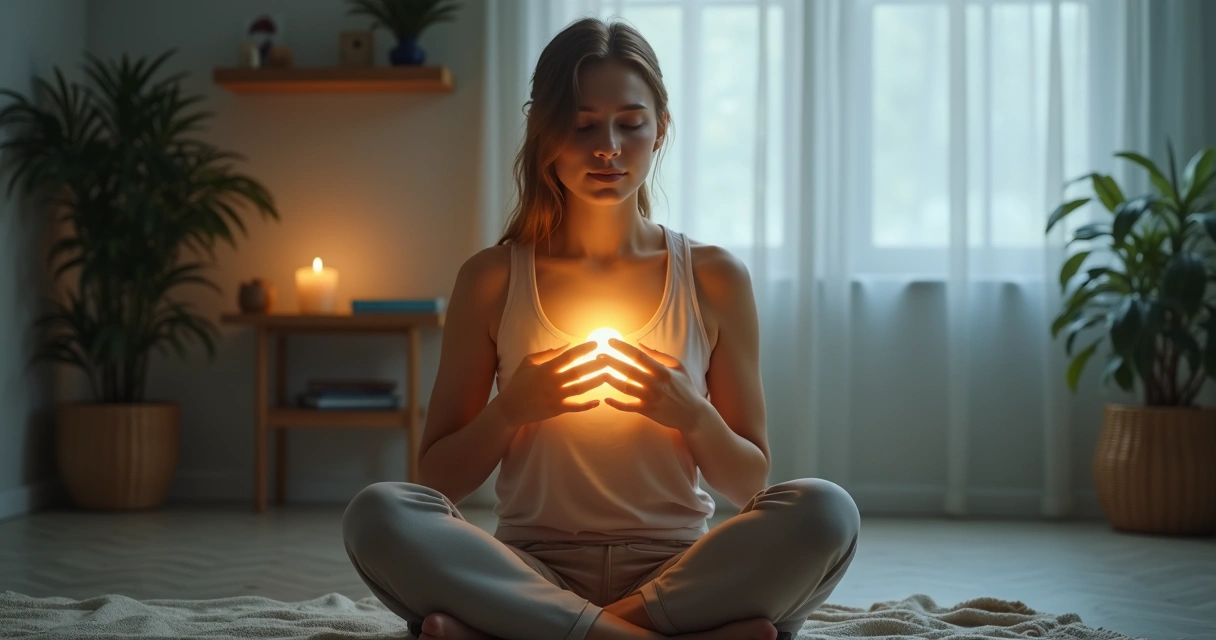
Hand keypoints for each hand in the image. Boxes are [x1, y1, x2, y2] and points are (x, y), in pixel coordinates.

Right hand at [494, 341, 616, 425]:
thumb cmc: (519, 382)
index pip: (569, 356)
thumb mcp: (528, 362)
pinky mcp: (557, 409)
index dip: (583, 349)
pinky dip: (587, 405)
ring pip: (580, 388)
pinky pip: (575, 407)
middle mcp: (553, 382)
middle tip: (608, 358)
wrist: (510, 407)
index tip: (596, 344)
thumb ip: (547, 353)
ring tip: (608, 375)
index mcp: (546, 368)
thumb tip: (566, 345)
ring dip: (595, 382)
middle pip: (578, 372)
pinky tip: (598, 402)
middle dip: (595, 364)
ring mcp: (556, 397)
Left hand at [598, 338, 709, 432]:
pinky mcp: (647, 411)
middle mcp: (655, 384)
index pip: (638, 356)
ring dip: (610, 380)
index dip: (623, 348)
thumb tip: (641, 344)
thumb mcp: (678, 366)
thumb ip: (659, 355)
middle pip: (628, 370)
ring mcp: (650, 398)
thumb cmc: (685, 387)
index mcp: (662, 371)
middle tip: (598, 355)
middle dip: (611, 361)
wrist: (692, 414)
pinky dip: (616, 404)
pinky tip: (606, 399)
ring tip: (599, 373)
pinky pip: (628, 407)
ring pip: (625, 388)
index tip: (610, 341)